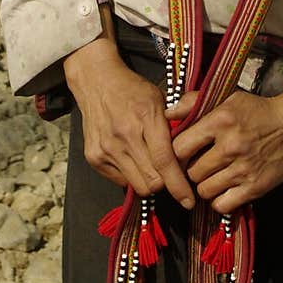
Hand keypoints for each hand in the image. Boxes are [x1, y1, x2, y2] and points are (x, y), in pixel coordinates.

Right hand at [64, 35, 194, 207]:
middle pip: (152, 181)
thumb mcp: (160, 99)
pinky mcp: (94, 157)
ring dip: (148, 181)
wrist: (96, 81)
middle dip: (165, 183)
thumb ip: (174, 126)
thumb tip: (187, 157)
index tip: (188, 201)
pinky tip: (131, 158)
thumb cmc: (133, 89)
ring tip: (149, 164)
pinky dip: (130, 175)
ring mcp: (106, 148)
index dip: (179, 186)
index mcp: (145, 117)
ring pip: (137, 185)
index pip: (164, 161)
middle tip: (169, 173)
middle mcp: (124, 136)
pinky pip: (120, 181)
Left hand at [166, 89, 282, 213]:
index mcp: (221, 120)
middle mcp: (231, 145)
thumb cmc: (257, 111)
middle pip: (191, 172)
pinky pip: (222, 205)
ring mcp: (243, 168)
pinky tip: (224, 187)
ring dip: (205, 185)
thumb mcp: (227, 98)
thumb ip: (194, 103)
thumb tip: (167, 113)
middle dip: (191, 170)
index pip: (180, 147)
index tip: (182, 153)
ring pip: (204, 190)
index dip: (176, 153)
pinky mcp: (255, 187)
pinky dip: (219, 199)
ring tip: (213, 175)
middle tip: (199, 164)